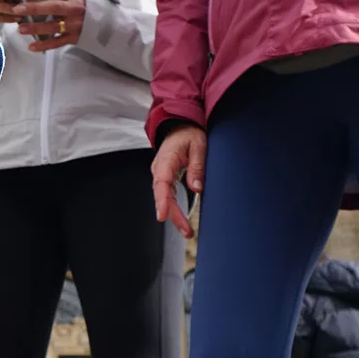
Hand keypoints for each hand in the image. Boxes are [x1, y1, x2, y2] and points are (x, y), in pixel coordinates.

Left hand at [13, 0, 85, 51]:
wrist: (105, 22)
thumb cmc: (85, 6)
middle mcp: (75, 9)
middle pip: (53, 8)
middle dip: (34, 8)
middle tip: (18, 9)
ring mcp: (74, 25)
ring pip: (53, 26)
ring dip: (35, 28)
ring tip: (21, 29)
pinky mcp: (73, 38)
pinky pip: (56, 42)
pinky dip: (44, 45)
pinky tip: (32, 46)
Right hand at [152, 124, 206, 239]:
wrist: (180, 126)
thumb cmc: (190, 133)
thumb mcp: (199, 145)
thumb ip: (197, 166)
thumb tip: (197, 188)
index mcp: (166, 159)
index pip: (162, 183)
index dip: (162, 201)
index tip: (162, 216)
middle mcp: (159, 169)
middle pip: (162, 195)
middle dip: (173, 215)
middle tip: (187, 231)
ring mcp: (161, 174)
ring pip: (164, 198)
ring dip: (174, 215)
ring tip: (187, 231)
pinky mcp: (165, 178)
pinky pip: (166, 195)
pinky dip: (173, 208)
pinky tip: (180, 220)